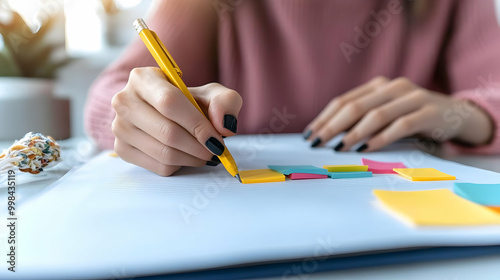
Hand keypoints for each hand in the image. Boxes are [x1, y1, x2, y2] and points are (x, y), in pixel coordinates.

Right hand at [111, 67, 241, 175]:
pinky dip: (181, 165)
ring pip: (164, 153)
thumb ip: (226, 103)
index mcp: (143, 78)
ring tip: (206, 153)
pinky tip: (187, 155)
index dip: (196, 124)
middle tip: (216, 150)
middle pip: (167, 132)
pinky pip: (159, 166)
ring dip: (193, 158)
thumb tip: (224, 126)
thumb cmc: (189, 102)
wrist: (165, 114)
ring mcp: (120, 127)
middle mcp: (124, 101)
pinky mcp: (122, 150)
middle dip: (198, 146)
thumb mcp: (212, 94)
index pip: (169, 103)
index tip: (217, 139)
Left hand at [304, 76, 493, 151]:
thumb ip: (362, 120)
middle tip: (317, 143)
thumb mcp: (386, 114)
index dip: (324, 118)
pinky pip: (401, 125)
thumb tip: (329, 137)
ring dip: (354, 133)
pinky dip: (381, 138)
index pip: (343, 101)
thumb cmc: (412, 118)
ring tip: (339, 148)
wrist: (455, 115)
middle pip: (355, 107)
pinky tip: (366, 148)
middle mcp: (393, 87)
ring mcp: (412, 98)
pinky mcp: (428, 113)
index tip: (309, 135)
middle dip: (332, 126)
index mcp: (378, 86)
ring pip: (376, 115)